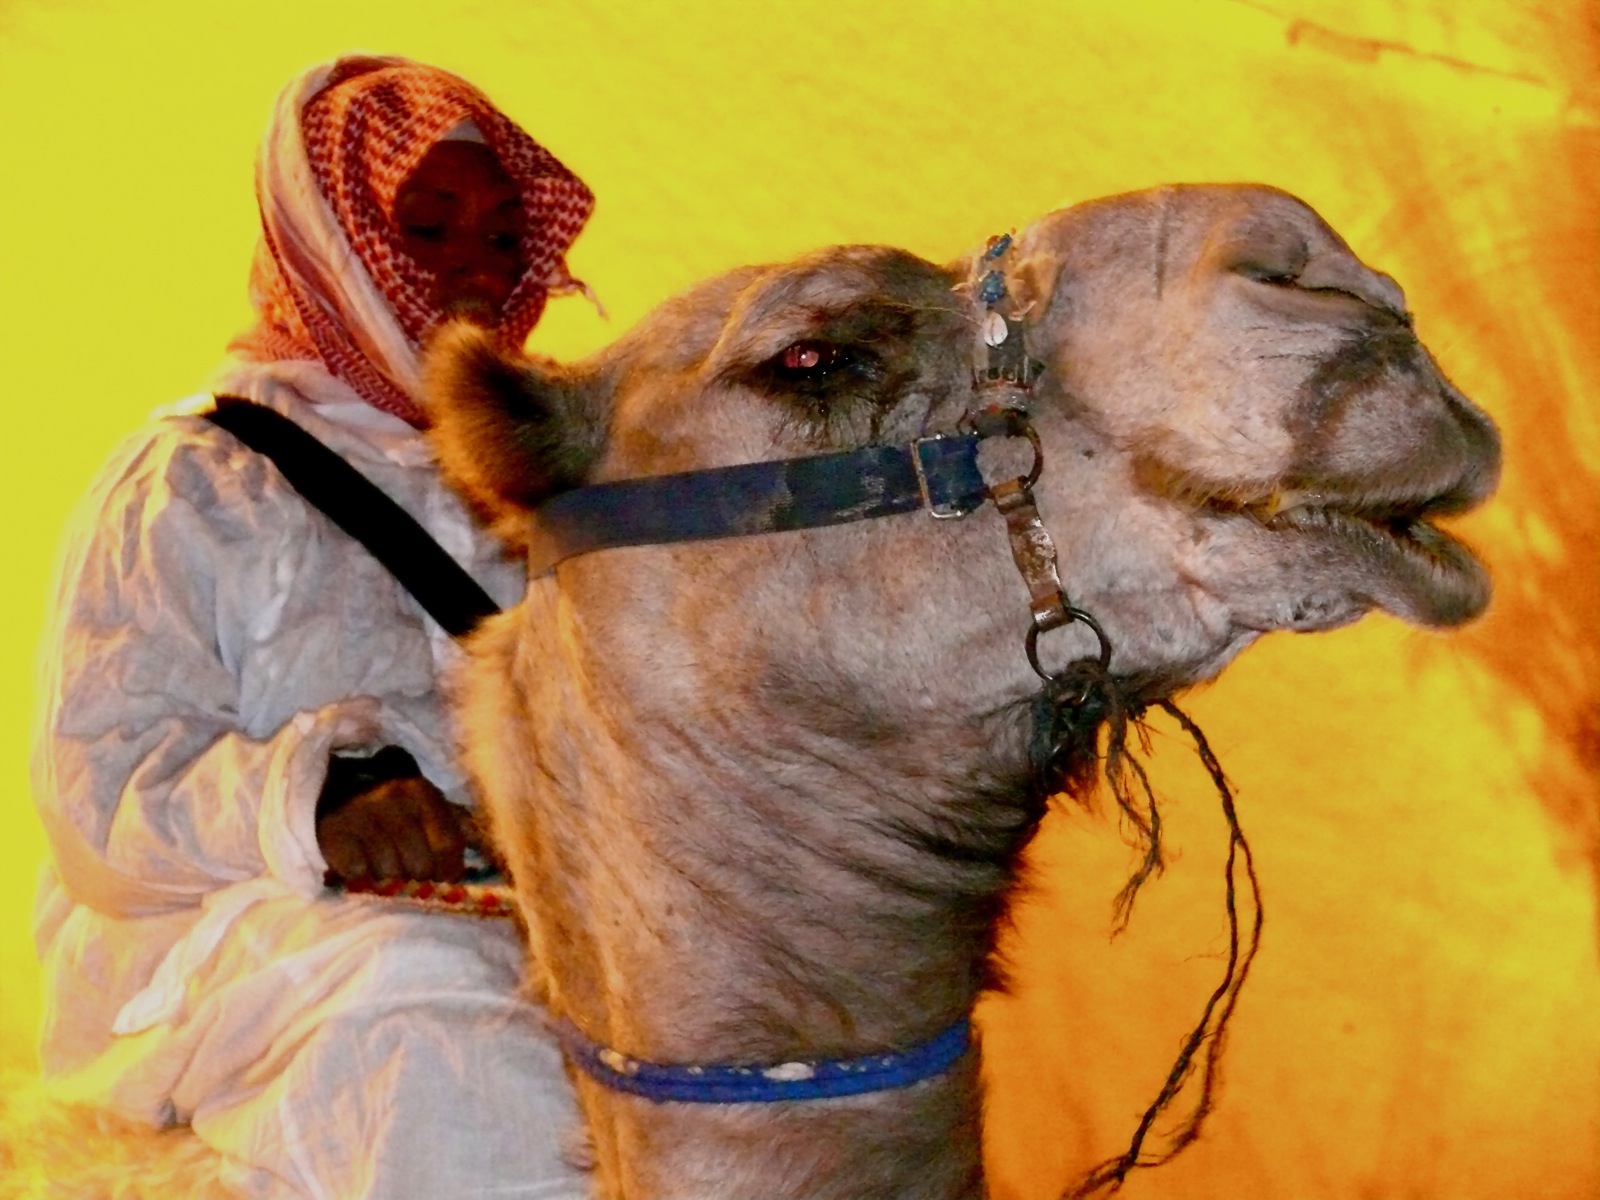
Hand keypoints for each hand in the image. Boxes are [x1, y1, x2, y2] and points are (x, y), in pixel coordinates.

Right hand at [316, 776, 473, 881]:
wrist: (341, 794)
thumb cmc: (400, 811)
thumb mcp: (436, 811)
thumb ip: (468, 831)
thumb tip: (505, 859)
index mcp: (424, 793)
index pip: (448, 845)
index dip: (450, 871)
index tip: (445, 881)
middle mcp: (392, 799)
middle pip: (420, 864)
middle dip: (420, 880)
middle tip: (412, 878)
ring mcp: (361, 815)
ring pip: (389, 874)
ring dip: (390, 883)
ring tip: (388, 872)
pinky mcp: (333, 833)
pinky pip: (358, 875)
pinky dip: (363, 880)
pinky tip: (363, 868)